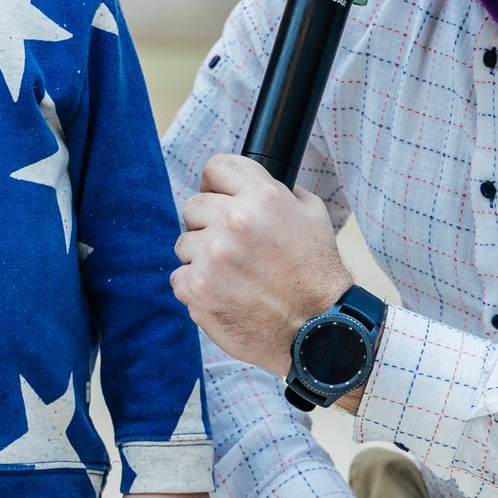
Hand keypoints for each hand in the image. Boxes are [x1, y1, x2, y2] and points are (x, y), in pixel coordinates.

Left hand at [172, 154, 351, 373]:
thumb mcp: (312, 216)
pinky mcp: (198, 289)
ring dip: (201, 257)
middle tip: (231, 246)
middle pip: (193, 206)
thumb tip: (253, 183)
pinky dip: (197, 287)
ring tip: (231, 275)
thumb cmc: (317, 275)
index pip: (216, 168)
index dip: (217, 184)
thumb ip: (281, 191)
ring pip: (184, 243)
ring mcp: (212, 256)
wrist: (318, 329)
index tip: (219, 198)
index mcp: (262, 197)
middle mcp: (234, 221)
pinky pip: (180, 277)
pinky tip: (224, 294)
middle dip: (209, 223)